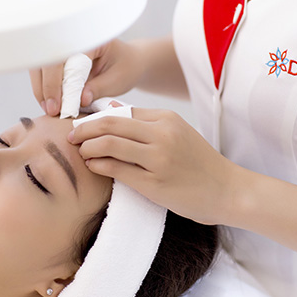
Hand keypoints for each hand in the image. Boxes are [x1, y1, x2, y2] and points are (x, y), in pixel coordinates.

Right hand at [29, 39, 144, 115]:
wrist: (130, 62)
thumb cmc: (127, 68)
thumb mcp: (118, 80)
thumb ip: (98, 89)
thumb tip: (79, 100)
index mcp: (90, 38)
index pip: (65, 57)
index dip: (57, 81)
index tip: (58, 105)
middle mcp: (73, 38)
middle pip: (47, 59)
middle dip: (46, 87)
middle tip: (51, 110)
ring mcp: (64, 47)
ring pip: (41, 66)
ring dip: (42, 88)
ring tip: (49, 109)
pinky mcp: (60, 58)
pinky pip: (44, 72)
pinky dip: (44, 88)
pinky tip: (49, 103)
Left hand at [68, 108, 237, 224]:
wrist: (227, 190)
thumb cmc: (199, 163)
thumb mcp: (176, 133)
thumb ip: (143, 121)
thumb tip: (109, 107)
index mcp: (166, 119)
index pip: (119, 112)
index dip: (94, 117)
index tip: (80, 125)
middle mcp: (162, 134)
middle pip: (109, 124)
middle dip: (83, 129)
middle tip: (69, 136)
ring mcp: (158, 159)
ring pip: (109, 144)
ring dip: (87, 147)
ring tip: (80, 152)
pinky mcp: (154, 183)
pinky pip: (116, 169)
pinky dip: (98, 165)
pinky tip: (92, 166)